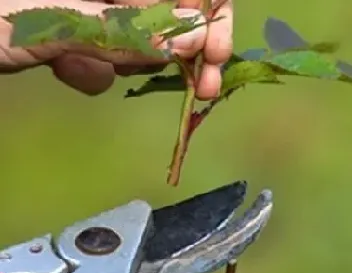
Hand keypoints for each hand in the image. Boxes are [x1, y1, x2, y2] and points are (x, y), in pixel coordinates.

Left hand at [0, 0, 232, 98]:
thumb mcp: (39, 20)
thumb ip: (119, 29)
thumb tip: (194, 41)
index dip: (210, 12)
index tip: (217, 56)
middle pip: (169, 6)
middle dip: (182, 46)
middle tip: (201, 89)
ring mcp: (86, 2)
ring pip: (139, 31)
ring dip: (126, 59)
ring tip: (84, 68)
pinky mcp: (68, 25)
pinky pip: (106, 46)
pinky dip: (94, 67)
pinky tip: (66, 70)